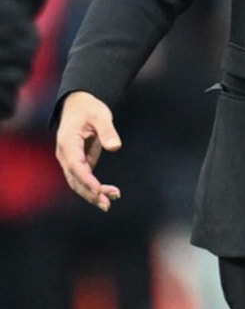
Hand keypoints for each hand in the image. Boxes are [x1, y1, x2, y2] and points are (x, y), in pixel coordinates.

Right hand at [55, 91, 121, 210]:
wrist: (78, 104)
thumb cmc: (88, 108)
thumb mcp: (100, 114)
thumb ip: (107, 130)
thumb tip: (115, 147)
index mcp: (67, 142)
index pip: (76, 166)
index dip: (87, 180)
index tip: (99, 190)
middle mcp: (65, 154)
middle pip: (74, 179)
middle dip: (89, 193)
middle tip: (107, 204)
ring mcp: (70, 159)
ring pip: (77, 182)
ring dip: (92, 194)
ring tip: (109, 202)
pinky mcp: (78, 162)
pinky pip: (83, 178)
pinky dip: (94, 187)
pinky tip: (108, 193)